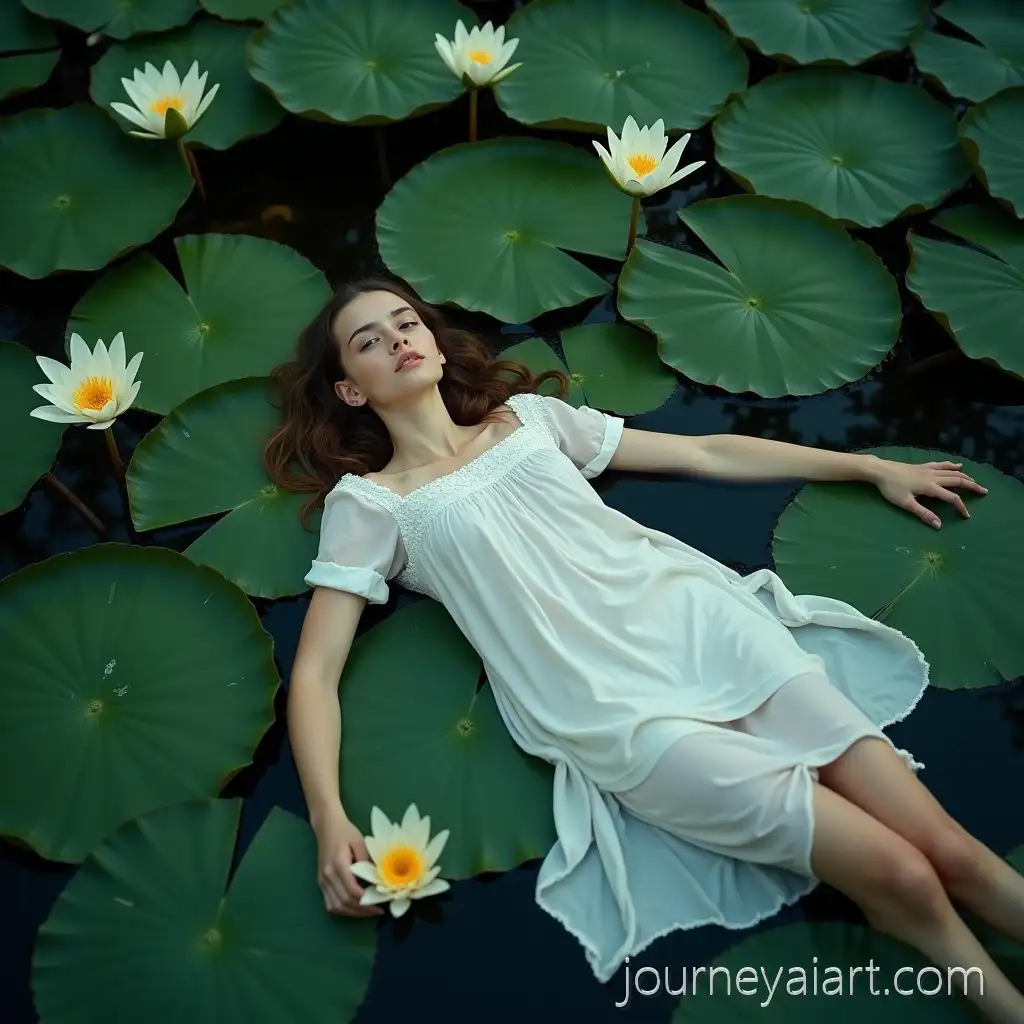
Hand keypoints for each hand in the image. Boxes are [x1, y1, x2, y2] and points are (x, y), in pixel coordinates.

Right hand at [314, 811, 383, 917]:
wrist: (327, 826)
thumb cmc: (345, 832)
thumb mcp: (360, 842)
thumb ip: (367, 861)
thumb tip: (378, 879)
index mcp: (338, 865)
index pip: (351, 891)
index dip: (366, 902)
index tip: (379, 906)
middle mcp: (327, 876)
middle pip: (344, 902)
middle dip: (361, 911)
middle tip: (377, 911)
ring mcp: (322, 881)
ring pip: (336, 906)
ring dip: (352, 913)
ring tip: (367, 912)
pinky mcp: (321, 883)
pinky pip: (330, 903)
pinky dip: (342, 910)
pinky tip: (354, 908)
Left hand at [869, 459, 986, 527]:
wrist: (880, 470)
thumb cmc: (891, 488)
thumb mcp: (906, 504)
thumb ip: (923, 514)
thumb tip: (939, 525)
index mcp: (931, 487)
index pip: (952, 498)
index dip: (961, 507)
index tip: (967, 516)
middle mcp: (933, 476)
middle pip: (958, 480)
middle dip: (972, 486)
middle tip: (984, 491)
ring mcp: (929, 469)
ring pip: (952, 472)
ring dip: (965, 476)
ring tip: (975, 481)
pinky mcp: (923, 465)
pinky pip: (942, 464)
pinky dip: (952, 465)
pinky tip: (958, 465)